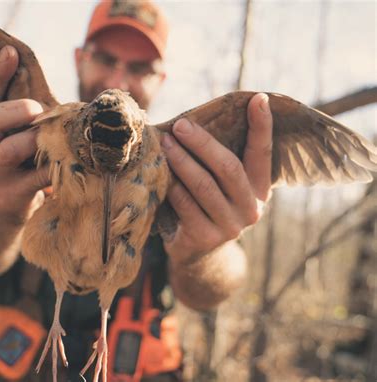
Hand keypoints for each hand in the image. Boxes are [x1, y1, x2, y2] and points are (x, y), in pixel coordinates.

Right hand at [0, 45, 49, 226]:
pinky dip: (57, 165)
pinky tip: (71, 161)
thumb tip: (48, 92)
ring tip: (57, 138)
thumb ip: (16, 121)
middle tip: (39, 110)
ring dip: (39, 139)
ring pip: (13, 148)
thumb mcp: (2, 143)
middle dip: (19, 109)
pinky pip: (38, 176)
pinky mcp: (9, 197)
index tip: (12, 51)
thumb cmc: (9, 170)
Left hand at [161, 93, 272, 263]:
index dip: (262, 127)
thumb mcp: (223, 187)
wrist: (200, 253)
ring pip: (204, 186)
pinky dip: (172, 185)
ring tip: (165, 143)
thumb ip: (220, 161)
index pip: (263, 154)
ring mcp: (229, 226)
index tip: (258, 98)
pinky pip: (185, 204)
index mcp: (260, 190)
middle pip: (228, 168)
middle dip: (203, 143)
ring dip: (182, 160)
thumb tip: (199, 120)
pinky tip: (161, 171)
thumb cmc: (208, 206)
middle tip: (181, 125)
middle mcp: (251, 209)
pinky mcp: (205, 237)